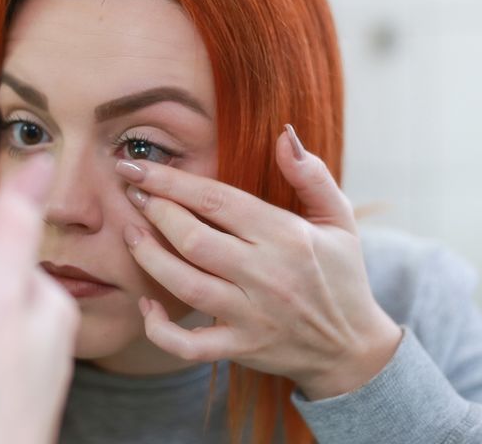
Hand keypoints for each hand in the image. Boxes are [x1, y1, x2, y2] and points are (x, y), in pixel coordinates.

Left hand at [117, 125, 400, 400]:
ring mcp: (252, 315)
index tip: (138, 167)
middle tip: (131, 192)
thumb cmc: (341, 275)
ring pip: (186, 285)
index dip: (172, 181)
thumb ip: (311, 175)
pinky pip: (190, 344)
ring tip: (129, 234)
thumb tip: (284, 134)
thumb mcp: (339, 219)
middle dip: (155, 212)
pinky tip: (146, 306)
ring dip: (149, 258)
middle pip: (194, 239)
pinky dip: (160, 329)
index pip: (217, 200)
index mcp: (286, 236)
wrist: (353, 347)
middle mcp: (266, 274)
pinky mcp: (241, 347)